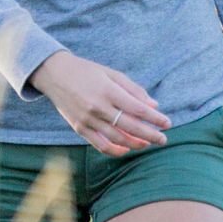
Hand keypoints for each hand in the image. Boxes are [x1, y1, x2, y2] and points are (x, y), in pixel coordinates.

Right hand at [28, 51, 170, 155]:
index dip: (154, 118)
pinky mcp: (79, 128)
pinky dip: (115, 150)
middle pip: (130, 126)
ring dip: (135, 143)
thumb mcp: (111, 73)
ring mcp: (88, 119)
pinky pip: (100, 145)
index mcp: (108, 90)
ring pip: (117, 138)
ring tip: (147, 143)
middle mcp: (98, 107)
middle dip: (150, 135)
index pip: (137, 109)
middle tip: (163, 139)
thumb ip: (133, 90)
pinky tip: (126, 149)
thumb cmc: (87, 71)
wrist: (54, 74)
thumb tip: (154, 106)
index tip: (167, 123)